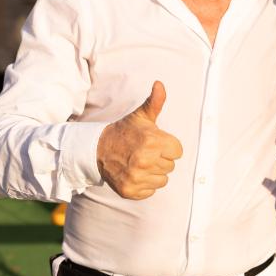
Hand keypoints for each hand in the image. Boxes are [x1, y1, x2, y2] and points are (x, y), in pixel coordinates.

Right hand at [96, 81, 182, 198]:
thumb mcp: (141, 116)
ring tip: (139, 162)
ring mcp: (136, 177)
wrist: (97, 150)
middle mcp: (145, 160)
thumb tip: (160, 84)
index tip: (155, 143)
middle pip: (171, 166)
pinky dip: (144, 185)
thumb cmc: (125, 132)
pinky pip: (151, 191)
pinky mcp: (130, 191)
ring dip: (154, 173)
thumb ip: (155, 101)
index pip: (178, 151)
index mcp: (152, 141)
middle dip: (161, 159)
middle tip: (145, 152)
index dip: (168, 146)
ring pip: (163, 180)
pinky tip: (134, 173)